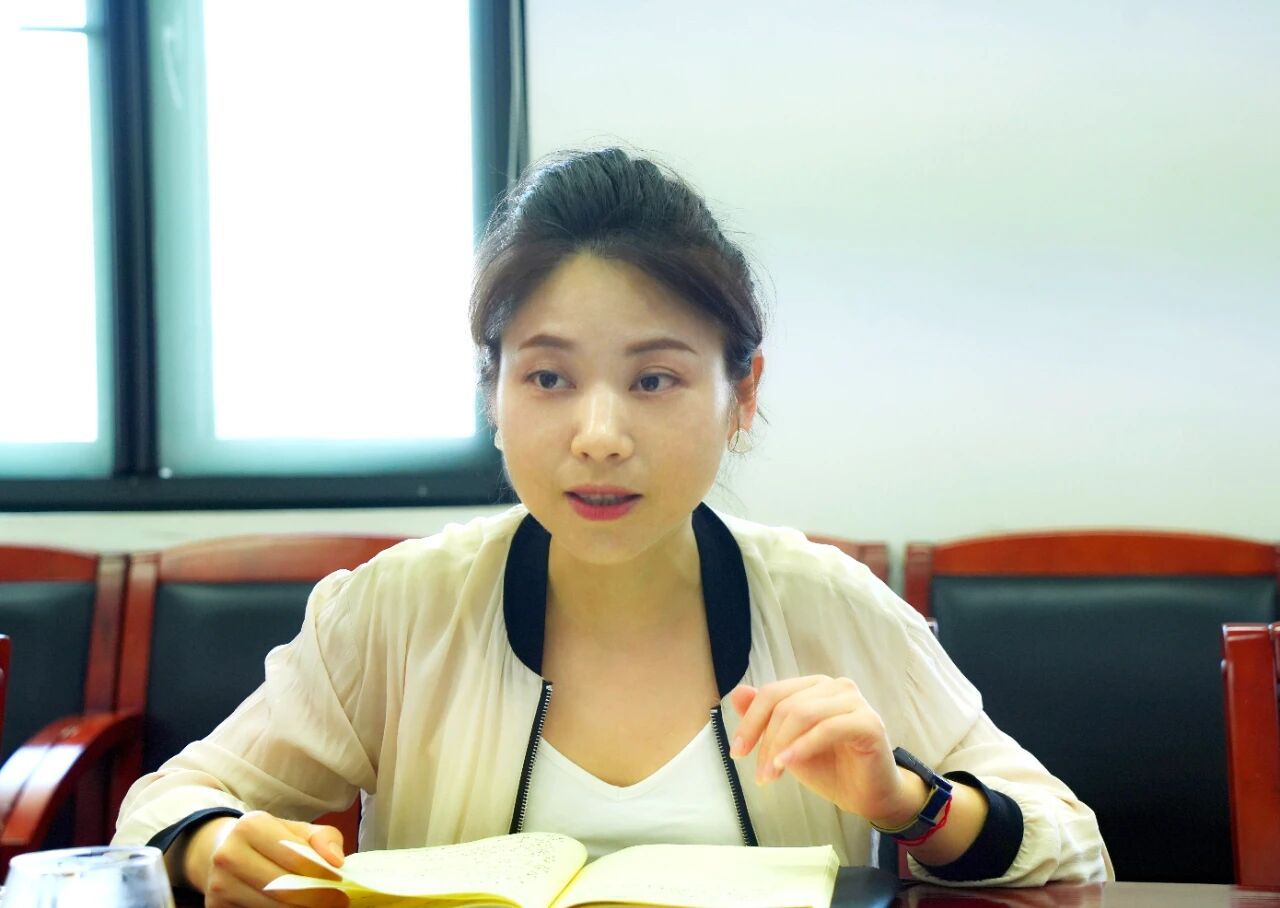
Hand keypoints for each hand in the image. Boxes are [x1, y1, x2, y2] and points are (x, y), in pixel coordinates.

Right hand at [184, 811, 348, 906]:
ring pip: (270, 907)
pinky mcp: (216, 907)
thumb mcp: (297, 830)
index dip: (322, 874)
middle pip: (282, 888)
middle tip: (338, 902)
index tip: (342, 884)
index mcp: (251, 826)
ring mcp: (219, 884)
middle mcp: (229, 854)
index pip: (295, 857)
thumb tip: (337, 862)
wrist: (222, 850)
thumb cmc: (270, 840)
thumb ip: (323, 839)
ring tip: (320, 906)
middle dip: (315, 898)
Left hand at [729, 677, 926, 826]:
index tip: (736, 751)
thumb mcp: (787, 745)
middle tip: (759, 775)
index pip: (773, 693)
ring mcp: (854, 701)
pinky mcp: (868, 722)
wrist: (866, 797)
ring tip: (770, 776)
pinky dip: (802, 747)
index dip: (750, 721)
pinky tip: (787, 764)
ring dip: (780, 747)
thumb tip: (738, 692)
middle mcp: (835, 686)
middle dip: (765, 741)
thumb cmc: (829, 769)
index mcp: (815, 687)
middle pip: (785, 704)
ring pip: (803, 714)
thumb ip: (764, 719)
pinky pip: (827, 729)